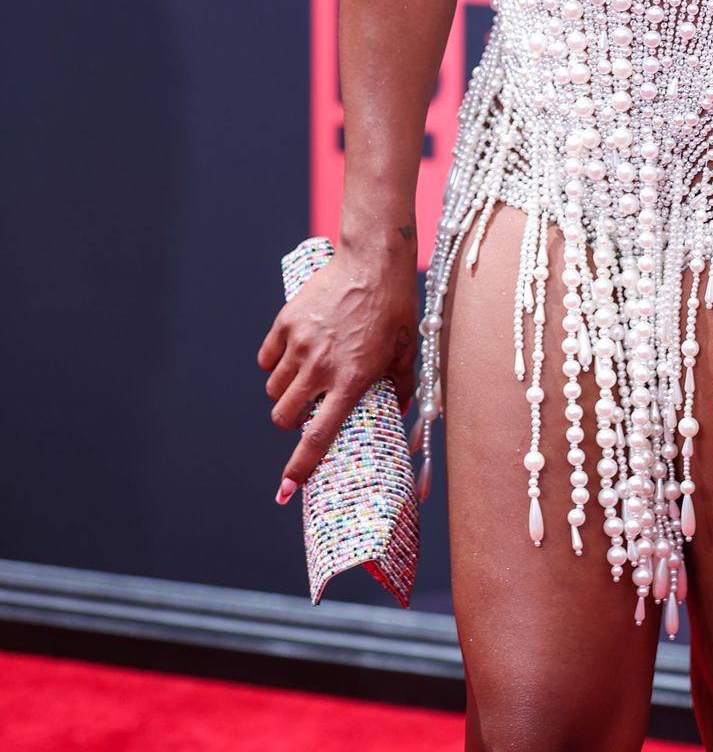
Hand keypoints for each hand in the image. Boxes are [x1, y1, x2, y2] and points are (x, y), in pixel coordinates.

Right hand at [256, 241, 419, 500]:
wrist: (372, 261)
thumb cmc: (395, 307)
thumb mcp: (406, 352)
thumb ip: (402, 388)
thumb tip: (397, 413)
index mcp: (352, 380)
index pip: (318, 437)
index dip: (299, 468)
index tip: (285, 491)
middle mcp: (321, 367)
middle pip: (283, 416)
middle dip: (291, 420)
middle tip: (309, 407)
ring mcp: (300, 343)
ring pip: (273, 388)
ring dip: (285, 391)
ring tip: (306, 376)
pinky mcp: (286, 322)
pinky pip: (266, 358)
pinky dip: (274, 363)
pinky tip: (291, 356)